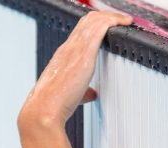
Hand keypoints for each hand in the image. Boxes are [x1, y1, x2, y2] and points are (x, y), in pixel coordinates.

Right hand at [18, 11, 131, 129]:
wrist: (43, 110)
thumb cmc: (52, 106)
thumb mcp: (69, 95)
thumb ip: (82, 92)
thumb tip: (91, 94)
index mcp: (62, 57)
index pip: (79, 32)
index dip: (96, 26)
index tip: (110, 28)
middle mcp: (67, 49)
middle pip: (87, 21)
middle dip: (106, 17)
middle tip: (120, 22)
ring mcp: (75, 49)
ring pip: (94, 19)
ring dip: (112, 16)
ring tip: (125, 21)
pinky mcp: (84, 53)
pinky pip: (100, 26)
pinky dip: (114, 20)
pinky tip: (124, 23)